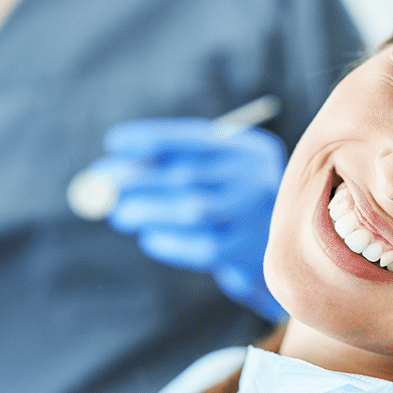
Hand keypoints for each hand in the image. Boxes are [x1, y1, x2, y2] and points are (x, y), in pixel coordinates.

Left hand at [100, 118, 287, 321]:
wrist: (287, 255)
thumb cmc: (235, 205)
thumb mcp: (220, 173)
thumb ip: (177, 164)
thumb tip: (113, 169)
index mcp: (251, 151)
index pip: (196, 137)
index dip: (152, 138)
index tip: (114, 142)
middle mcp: (258, 179)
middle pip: (189, 173)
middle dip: (139, 178)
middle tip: (104, 187)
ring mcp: (256, 218)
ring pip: (193, 210)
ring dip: (148, 210)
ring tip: (121, 214)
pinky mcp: (248, 254)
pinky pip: (200, 246)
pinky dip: (168, 241)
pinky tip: (150, 238)